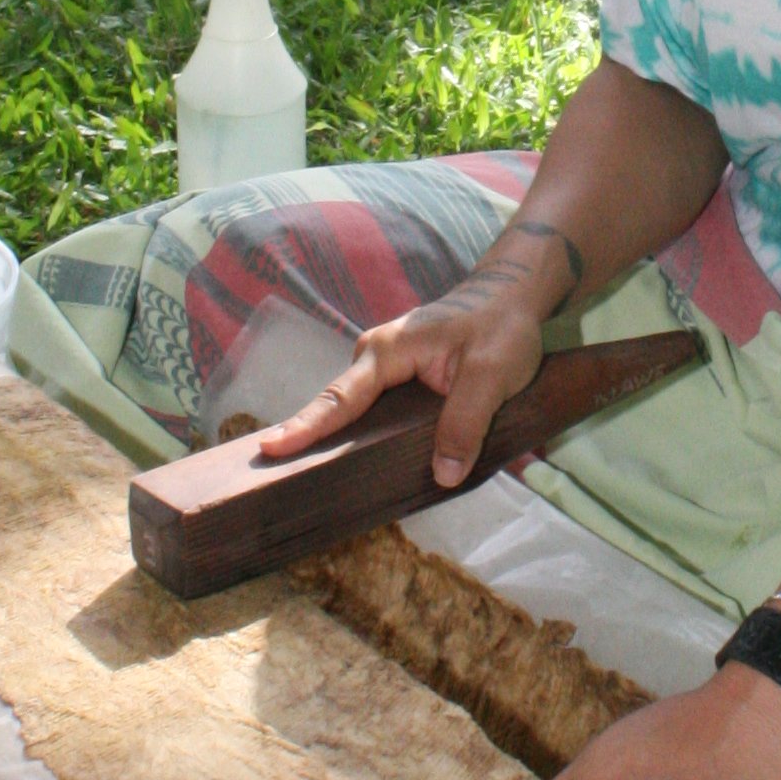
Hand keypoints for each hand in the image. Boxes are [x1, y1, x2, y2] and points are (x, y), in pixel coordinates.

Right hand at [256, 262, 551, 486]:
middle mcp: (375, 358)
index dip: (307, 427)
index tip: (270, 448)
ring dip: (331, 443)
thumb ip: (467, 422)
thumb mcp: (492, 374)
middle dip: (303, 439)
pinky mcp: (398, 381)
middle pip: (335, 408)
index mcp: (388, 351)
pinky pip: (370, 413)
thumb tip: (442, 475)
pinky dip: (357, 436)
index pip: (342, 398)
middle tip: (268, 478)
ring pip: (352, 413)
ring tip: (298, 483)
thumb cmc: (501, 328)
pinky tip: (348, 467)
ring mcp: (384, 370)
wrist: (512, 296)